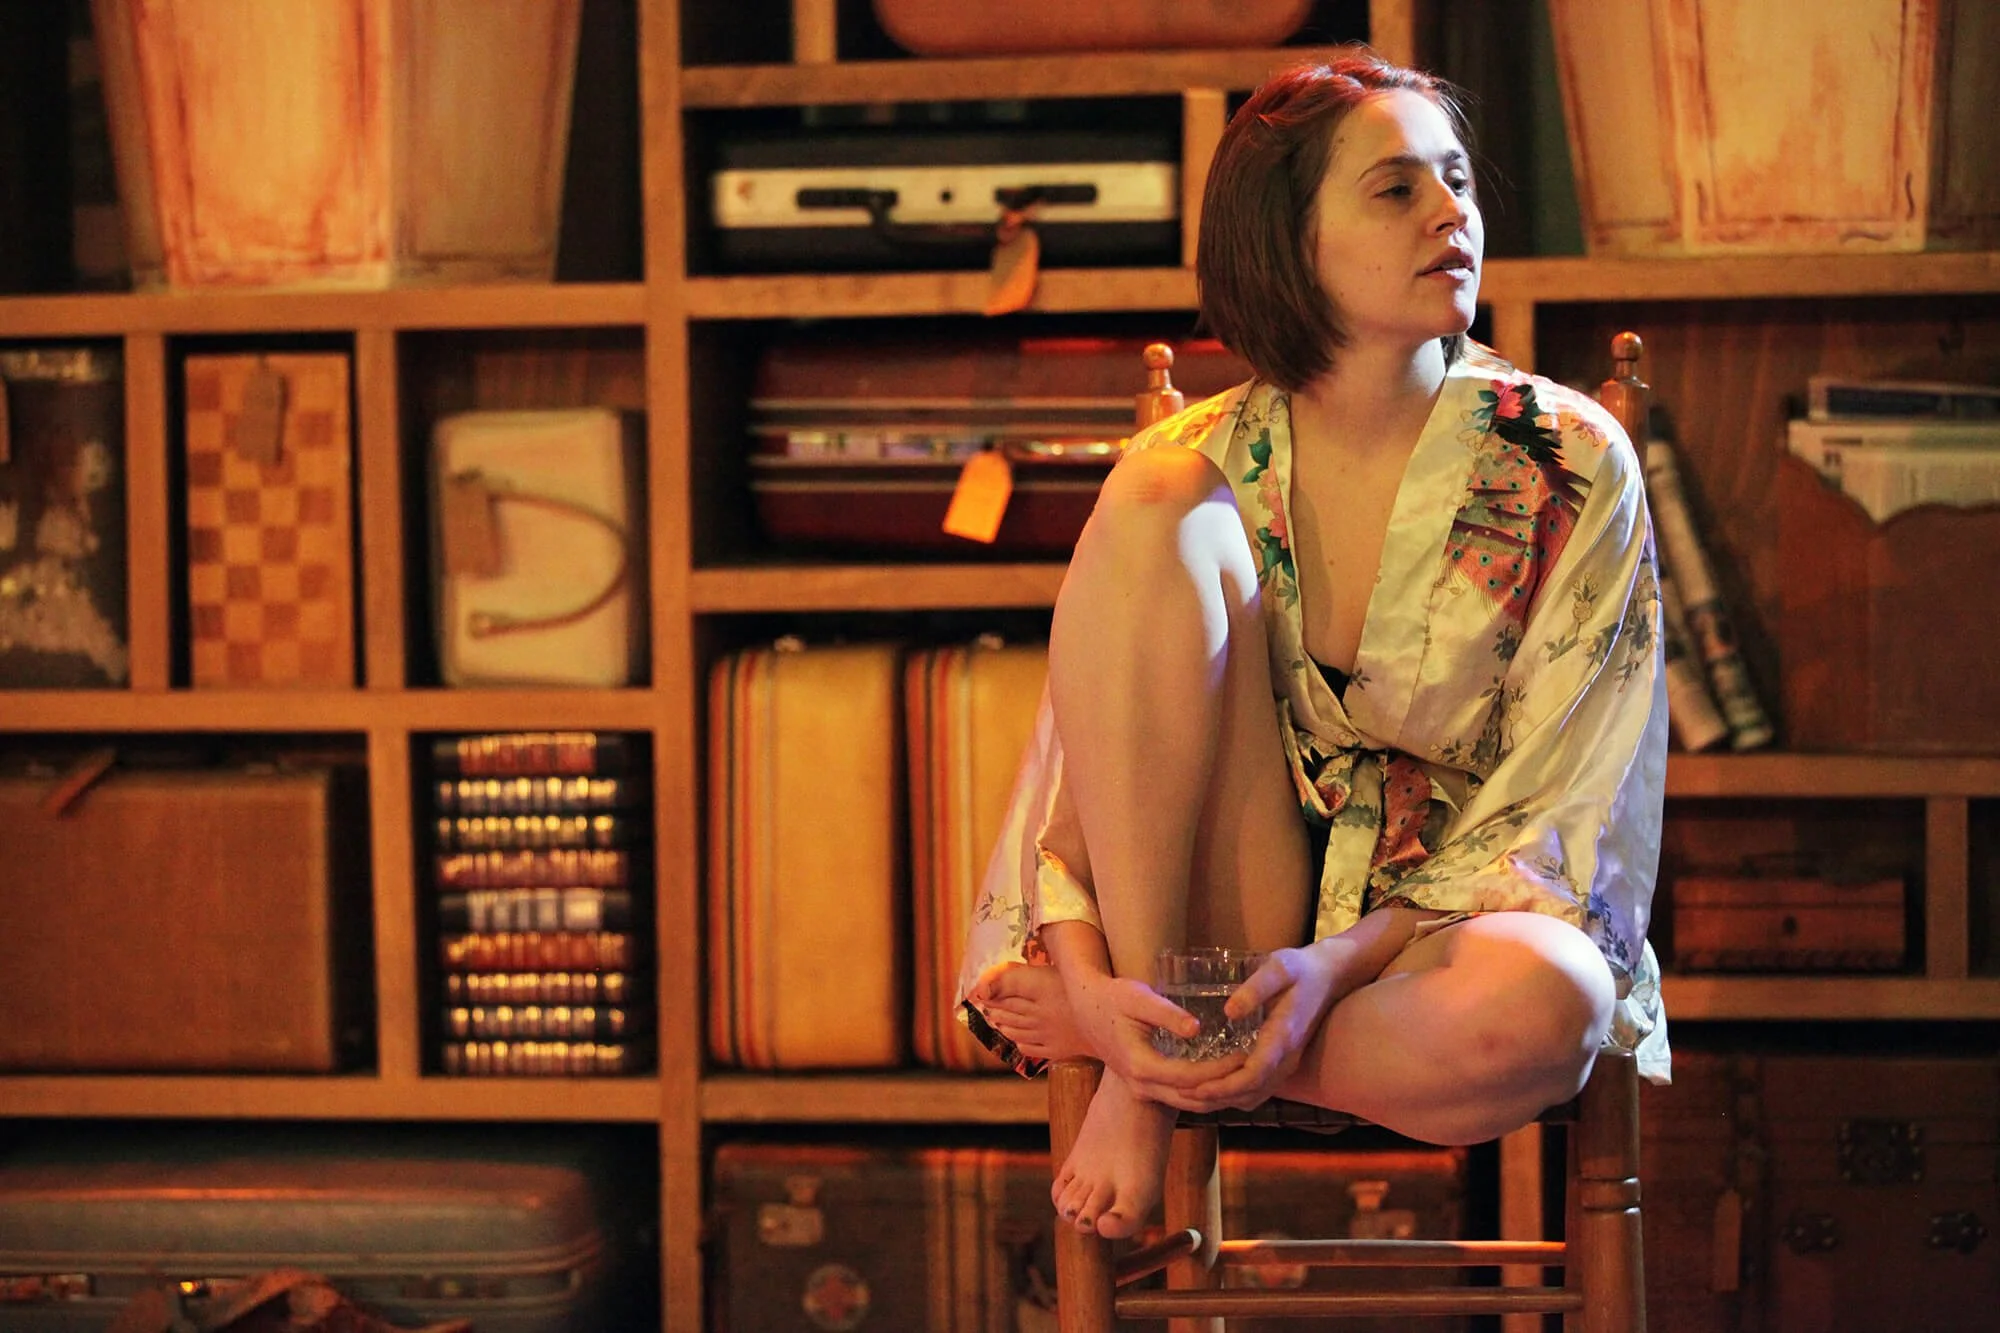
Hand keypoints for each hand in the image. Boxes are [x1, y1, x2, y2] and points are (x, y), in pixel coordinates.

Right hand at [1063, 971, 1248, 1111]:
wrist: (1086, 1008)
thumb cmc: (1113, 998)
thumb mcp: (1138, 997)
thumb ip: (1166, 1013)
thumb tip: (1197, 1028)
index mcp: (1140, 1065)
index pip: (1190, 1078)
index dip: (1220, 1070)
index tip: (1245, 1055)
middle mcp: (1141, 1085)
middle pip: (1192, 1099)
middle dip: (1226, 1089)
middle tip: (1254, 1072)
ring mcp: (1142, 1090)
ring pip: (1188, 1105)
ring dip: (1218, 1097)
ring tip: (1246, 1079)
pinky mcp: (1146, 1087)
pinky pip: (1180, 1098)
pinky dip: (1205, 1094)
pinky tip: (1225, 1080)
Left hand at [1174, 944, 1343, 1111]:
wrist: (1330, 977)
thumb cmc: (1301, 969)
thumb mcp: (1279, 968)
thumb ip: (1256, 988)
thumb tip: (1229, 1012)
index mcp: (1283, 1037)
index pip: (1254, 1074)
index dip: (1225, 1086)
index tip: (1196, 1087)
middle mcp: (1287, 1058)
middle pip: (1252, 1093)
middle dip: (1217, 1098)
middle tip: (1181, 1095)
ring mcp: (1288, 1063)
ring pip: (1256, 1096)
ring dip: (1225, 1100)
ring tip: (1192, 1095)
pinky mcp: (1284, 1062)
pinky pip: (1260, 1089)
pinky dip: (1236, 1095)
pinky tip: (1215, 1088)